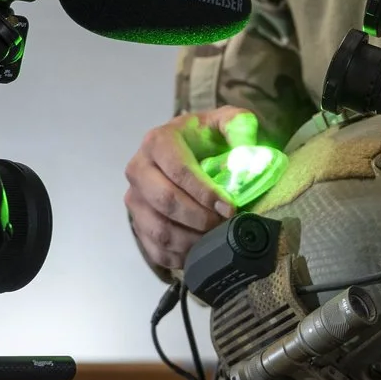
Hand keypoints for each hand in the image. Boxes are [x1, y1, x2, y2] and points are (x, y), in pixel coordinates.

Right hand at [125, 108, 246, 273]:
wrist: (187, 150)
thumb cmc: (207, 138)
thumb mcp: (225, 123)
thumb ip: (238, 125)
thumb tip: (245, 146)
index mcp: (158, 141)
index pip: (178, 169)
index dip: (205, 192)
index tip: (230, 207)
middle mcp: (138, 169)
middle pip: (164, 200)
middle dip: (199, 218)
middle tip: (225, 225)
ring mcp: (134, 198)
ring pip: (158, 228)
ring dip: (191, 240)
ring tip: (216, 240)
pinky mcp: (136, 222)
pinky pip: (154, 248)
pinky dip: (179, 256)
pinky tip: (201, 252)